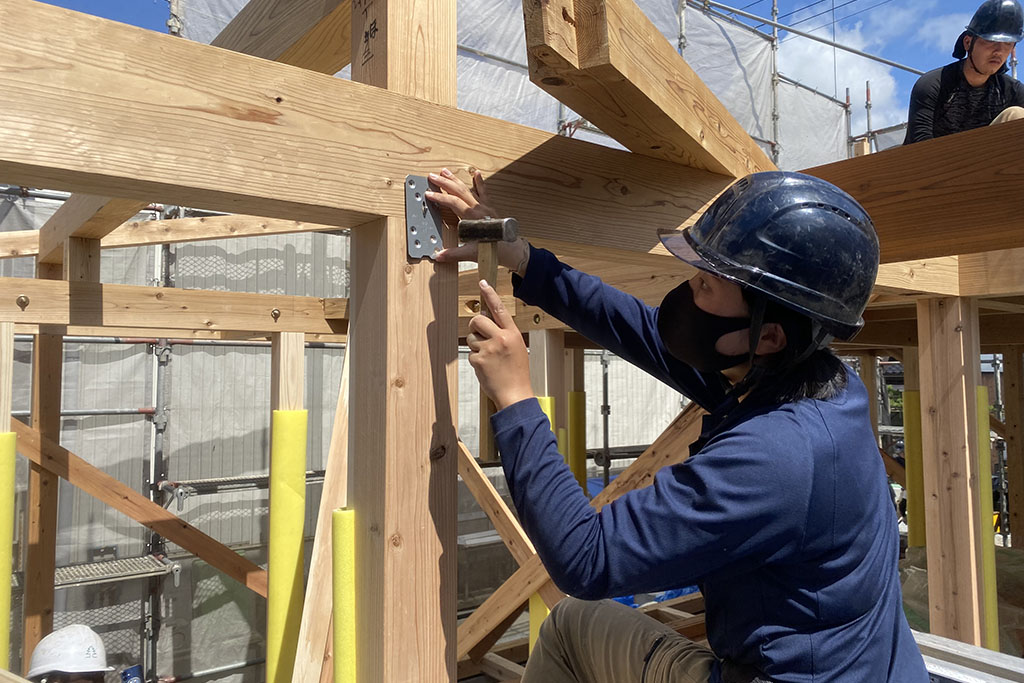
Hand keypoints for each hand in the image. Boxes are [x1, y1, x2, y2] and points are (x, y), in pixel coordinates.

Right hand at [426, 168, 530, 275]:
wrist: (511, 250)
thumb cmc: (494, 251)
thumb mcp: (471, 254)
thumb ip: (453, 254)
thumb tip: (438, 256)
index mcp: (473, 217)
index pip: (453, 202)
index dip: (440, 197)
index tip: (429, 194)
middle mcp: (479, 209)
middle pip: (459, 191)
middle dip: (444, 182)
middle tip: (432, 176)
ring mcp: (485, 207)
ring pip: (469, 189)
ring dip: (456, 180)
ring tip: (446, 171)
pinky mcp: (490, 208)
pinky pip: (484, 192)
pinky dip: (479, 182)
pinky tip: (476, 173)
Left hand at [466, 279, 533, 409]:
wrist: (515, 394)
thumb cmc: (517, 372)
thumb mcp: (517, 348)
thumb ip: (504, 335)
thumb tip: (488, 325)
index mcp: (512, 334)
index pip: (499, 309)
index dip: (490, 295)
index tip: (483, 283)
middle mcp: (500, 339)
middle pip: (478, 320)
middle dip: (474, 325)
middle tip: (479, 333)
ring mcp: (488, 349)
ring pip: (471, 338)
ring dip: (476, 345)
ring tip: (488, 358)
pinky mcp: (478, 360)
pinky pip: (470, 353)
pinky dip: (476, 360)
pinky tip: (486, 368)